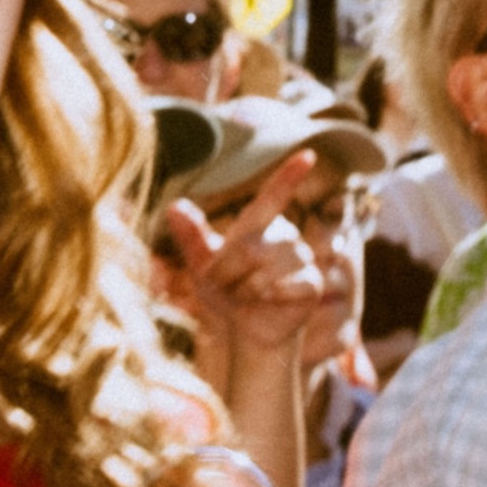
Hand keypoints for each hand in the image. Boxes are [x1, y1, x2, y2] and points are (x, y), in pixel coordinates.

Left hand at [163, 151, 328, 370]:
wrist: (246, 331)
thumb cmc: (226, 294)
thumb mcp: (203, 267)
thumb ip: (192, 237)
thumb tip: (174, 206)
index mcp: (260, 227)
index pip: (274, 197)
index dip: (289, 176)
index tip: (308, 155)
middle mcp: (286, 237)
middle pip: (249, 248)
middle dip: (226, 273)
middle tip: (224, 287)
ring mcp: (303, 260)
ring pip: (265, 269)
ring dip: (244, 289)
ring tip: (243, 297)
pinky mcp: (312, 284)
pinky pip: (287, 286)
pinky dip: (268, 298)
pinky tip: (266, 303)